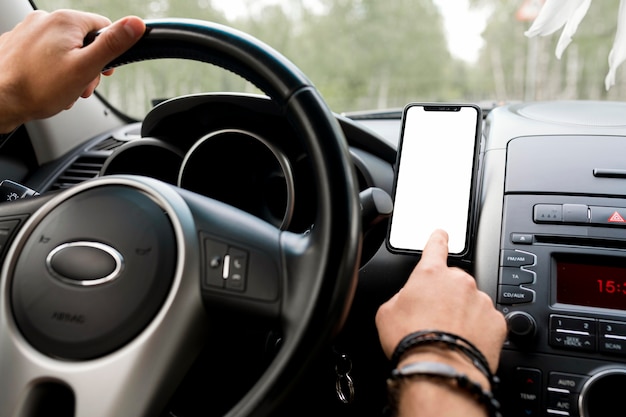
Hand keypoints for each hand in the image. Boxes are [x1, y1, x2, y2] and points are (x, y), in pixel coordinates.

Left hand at [0, 9, 145, 132]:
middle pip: (83, 40)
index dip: (109, 53)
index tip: (104, 72)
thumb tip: (136, 23)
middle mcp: (45, 20)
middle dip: (87, 66)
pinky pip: (44, 54)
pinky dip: (50, 69)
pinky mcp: (17, 44)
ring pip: (64, 49)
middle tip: (81, 86)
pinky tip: (47, 85)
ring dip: (70, 70)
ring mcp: (28, 31)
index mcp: (65, 21)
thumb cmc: (38, 88)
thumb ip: (112, 45)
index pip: (104, 28)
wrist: (0, 101)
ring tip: (63, 89)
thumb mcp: (86, 68)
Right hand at [375, 229, 505, 373]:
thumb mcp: (387, 313)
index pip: (436, 246)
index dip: (438, 239)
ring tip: (448, 337)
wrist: (439, 370)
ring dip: (462, 315)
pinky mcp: (497, 322)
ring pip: (471, 303)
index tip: (442, 234)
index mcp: (431, 273)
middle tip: (434, 320)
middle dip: (446, 297)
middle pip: (453, 283)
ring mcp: (481, 301)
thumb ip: (401, 297)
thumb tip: (409, 299)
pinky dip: (478, 331)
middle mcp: (459, 282)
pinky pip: (487, 322)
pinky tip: (464, 344)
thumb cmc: (411, 340)